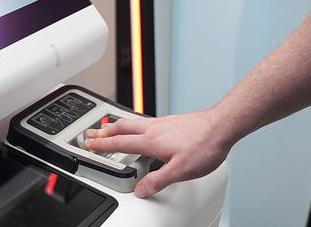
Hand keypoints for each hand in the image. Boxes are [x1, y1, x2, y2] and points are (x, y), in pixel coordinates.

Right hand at [84, 108, 233, 197]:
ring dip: (115, 125)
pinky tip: (138, 127)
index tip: (89, 145)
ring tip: (107, 127)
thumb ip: (158, 180)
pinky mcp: (170, 122)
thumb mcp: (181, 171)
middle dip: (103, 131)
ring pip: (131, 122)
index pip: (120, 143)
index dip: (102, 145)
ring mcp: (162, 123)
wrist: (221, 126)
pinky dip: (132, 123)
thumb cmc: (204, 145)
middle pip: (121, 127)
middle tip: (90, 133)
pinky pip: (144, 120)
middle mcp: (153, 128)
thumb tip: (140, 190)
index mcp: (151, 141)